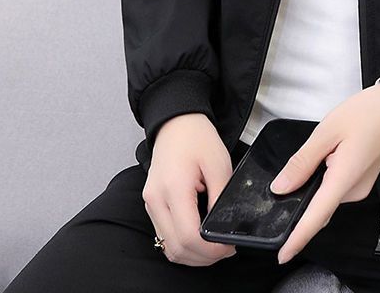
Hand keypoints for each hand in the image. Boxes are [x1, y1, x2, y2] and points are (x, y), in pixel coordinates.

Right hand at [142, 113, 237, 265]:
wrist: (177, 122)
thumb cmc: (197, 138)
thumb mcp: (219, 164)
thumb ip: (221, 197)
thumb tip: (225, 226)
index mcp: (173, 188)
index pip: (188, 236)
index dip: (211, 249)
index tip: (229, 246)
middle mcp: (156, 200)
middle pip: (176, 248)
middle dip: (204, 257)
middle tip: (225, 249)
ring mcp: (150, 204)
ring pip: (168, 247)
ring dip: (192, 255)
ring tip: (215, 246)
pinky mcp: (151, 204)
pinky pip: (164, 236)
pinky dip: (181, 244)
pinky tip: (199, 238)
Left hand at [269, 75, 379, 263]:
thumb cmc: (366, 112)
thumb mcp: (327, 131)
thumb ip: (302, 161)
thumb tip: (281, 188)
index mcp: (345, 178)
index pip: (316, 216)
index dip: (298, 237)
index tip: (282, 255)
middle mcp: (354, 190)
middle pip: (319, 206)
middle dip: (303, 196)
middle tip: (303, 162)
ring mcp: (360, 187)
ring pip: (327, 195)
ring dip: (316, 184)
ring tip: (324, 147)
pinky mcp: (362, 181)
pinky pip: (337, 187)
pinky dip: (326, 179)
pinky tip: (329, 155)